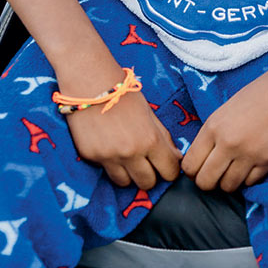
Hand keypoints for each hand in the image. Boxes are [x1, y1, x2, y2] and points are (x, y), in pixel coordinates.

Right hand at [66, 89, 181, 190]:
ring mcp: (109, 157)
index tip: (165, 165)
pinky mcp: (91, 158)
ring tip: (127, 157)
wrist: (91, 83)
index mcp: (150, 139)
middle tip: (146, 162)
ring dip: (129, 174)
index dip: (169, 169)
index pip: (169, 171)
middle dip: (150, 175)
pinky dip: (111, 165)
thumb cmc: (124, 95)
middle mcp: (131, 152)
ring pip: (126, 184)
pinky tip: (110, 148)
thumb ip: (163, 137)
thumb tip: (176, 157)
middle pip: (147, 183)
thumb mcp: (149, 113)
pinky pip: (106, 171)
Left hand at [181, 68, 267, 191]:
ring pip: (228, 187)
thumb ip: (212, 136)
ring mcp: (249, 154)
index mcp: (213, 127)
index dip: (193, 171)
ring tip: (237, 166)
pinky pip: (250, 184)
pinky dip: (249, 177)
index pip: (189, 166)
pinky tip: (253, 162)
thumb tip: (200, 161)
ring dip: (230, 181)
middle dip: (209, 182)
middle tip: (217, 172)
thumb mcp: (226, 111)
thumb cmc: (258, 95)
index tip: (201, 168)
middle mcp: (228, 143)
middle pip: (205, 182)